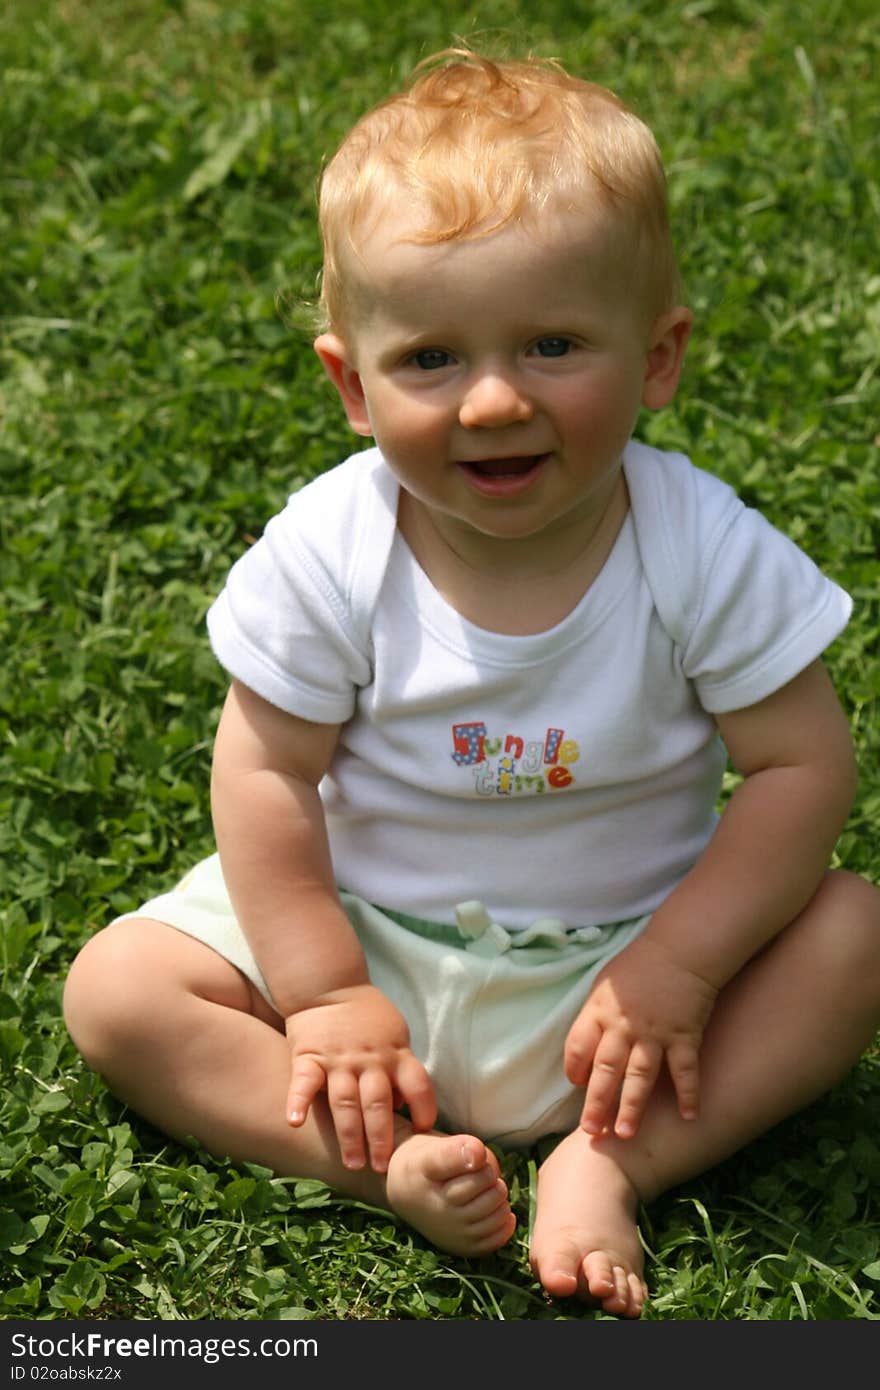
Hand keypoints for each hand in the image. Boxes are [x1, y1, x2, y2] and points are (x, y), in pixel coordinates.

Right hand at [285, 983, 436, 1172]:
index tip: (424, 1134)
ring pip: (346, 1101)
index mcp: (395, 1054)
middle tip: (382, 1168)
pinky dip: (298, 1101)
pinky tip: (295, 1122)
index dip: (424, 1110)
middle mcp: (369, 1060)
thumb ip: (401, 1069)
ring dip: (349, 1134)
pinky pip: (303, 1081)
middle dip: (382, 1138)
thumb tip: (407, 1109)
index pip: (418, 1085)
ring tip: (352, 1164)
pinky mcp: (309, 1056)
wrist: (330, 986)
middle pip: (379, 1103)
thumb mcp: (396, 1035)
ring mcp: (339, 1059)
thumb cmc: (368, 1016)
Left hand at [564, 935, 717, 1138]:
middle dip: (597, 1104)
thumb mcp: (604, 985)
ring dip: (632, 1107)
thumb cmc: (638, 966)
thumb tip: (584, 1054)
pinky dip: (688, 1094)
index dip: (575, 1069)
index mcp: (599, 1011)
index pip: (577, 1046)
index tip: (578, 1085)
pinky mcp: (684, 1036)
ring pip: (640, 1076)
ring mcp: (655, 1033)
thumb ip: (594, 1017)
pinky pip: (685, 1070)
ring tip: (625, 1134)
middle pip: (605, 1070)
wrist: (680, 949)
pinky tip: (688, 1116)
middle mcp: (624, 1026)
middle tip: (591, 1133)